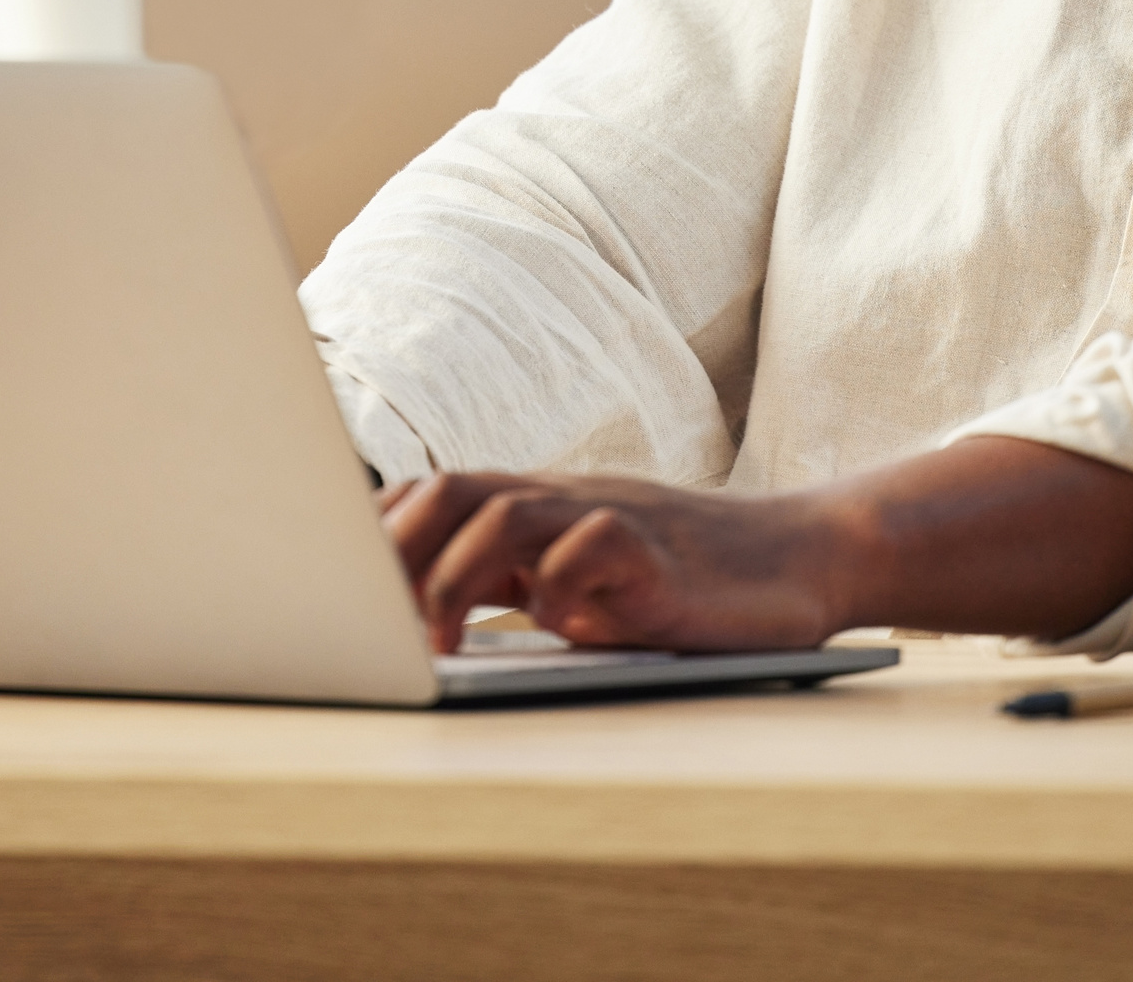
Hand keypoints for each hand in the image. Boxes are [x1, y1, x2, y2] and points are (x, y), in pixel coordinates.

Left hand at [378, 472, 854, 655]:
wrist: (804, 559)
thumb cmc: (687, 582)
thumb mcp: (582, 581)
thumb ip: (514, 582)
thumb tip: (422, 615)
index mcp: (537, 507)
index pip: (432, 496)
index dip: (373, 534)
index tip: (328, 587)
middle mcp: (564, 500)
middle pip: (451, 489)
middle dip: (395, 551)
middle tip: (367, 622)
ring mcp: (610, 517)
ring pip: (506, 511)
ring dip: (455, 575)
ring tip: (437, 643)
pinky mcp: (659, 551)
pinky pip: (592, 546)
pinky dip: (558, 585)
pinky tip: (554, 624)